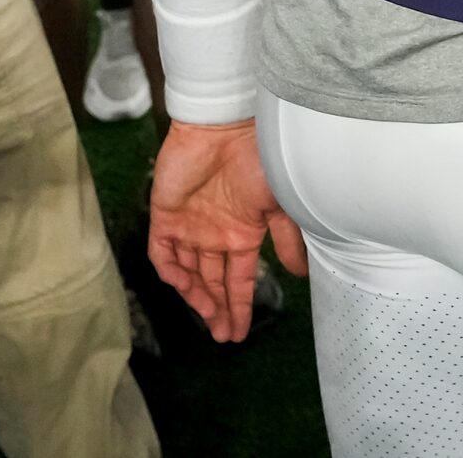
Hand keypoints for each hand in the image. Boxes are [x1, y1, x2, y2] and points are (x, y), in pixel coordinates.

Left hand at [149, 120, 304, 344]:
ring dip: (195, 295)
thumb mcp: (280, 204)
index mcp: (242, 233)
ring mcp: (189, 224)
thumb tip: (300, 274)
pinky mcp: (165, 213)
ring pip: (187, 271)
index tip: (240, 334)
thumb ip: (288, 240)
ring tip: (207, 317)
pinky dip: (170, 270)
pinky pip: (162, 251)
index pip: (238, 279)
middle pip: (212, 280)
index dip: (239, 305)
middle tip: (223, 336)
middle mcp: (215, 233)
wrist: (225, 125)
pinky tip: (182, 285)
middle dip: (217, 309)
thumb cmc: (259, 159)